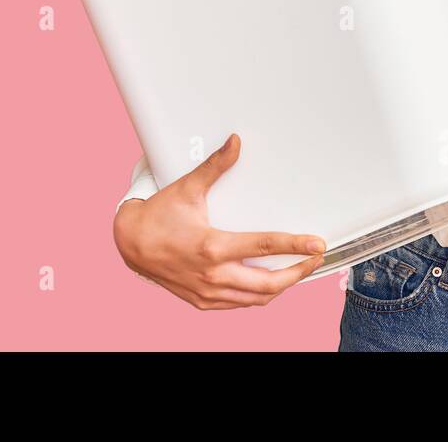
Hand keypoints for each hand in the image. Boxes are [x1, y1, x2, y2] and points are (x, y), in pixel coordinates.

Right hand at [112, 134, 327, 309]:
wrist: (131, 244)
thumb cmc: (159, 216)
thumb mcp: (188, 188)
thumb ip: (215, 166)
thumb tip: (235, 143)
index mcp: (212, 246)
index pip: (264, 248)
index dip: (295, 246)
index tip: (316, 245)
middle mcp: (213, 275)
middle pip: (269, 283)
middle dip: (298, 273)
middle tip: (313, 259)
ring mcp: (208, 292)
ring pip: (256, 299)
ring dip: (281, 287)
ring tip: (297, 272)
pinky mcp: (202, 302)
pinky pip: (239, 304)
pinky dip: (257, 296)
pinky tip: (267, 284)